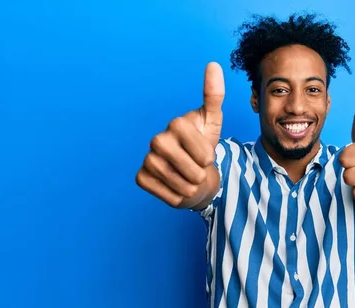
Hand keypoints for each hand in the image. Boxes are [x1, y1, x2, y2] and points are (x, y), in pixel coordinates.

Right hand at [136, 62, 224, 207]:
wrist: (189, 171)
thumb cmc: (202, 145)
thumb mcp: (212, 121)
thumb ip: (214, 95)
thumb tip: (213, 64)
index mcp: (177, 124)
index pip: (205, 154)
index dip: (210, 159)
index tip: (205, 153)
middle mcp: (157, 139)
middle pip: (194, 172)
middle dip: (201, 175)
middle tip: (196, 168)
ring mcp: (148, 158)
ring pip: (182, 186)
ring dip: (191, 188)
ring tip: (188, 178)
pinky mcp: (140, 177)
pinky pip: (167, 195)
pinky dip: (177, 196)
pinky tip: (175, 185)